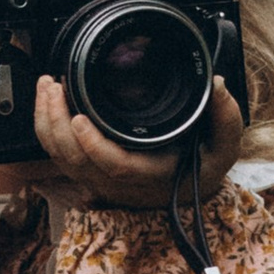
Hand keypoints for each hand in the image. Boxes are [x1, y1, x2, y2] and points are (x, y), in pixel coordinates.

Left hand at [36, 74, 244, 215]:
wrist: (189, 188)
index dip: (94, 146)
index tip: (79, 117)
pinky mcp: (90, 171)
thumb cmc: (204, 166)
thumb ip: (226, 116)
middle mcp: (120, 183)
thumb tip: (217, 84)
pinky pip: (59, 156)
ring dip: (48, 123)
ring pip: (62, 159)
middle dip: (57, 124)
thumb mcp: (225, 145)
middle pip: (76, 162)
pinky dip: (47, 129)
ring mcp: (101, 180)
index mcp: (151, 175)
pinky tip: (47, 102)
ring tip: (46, 87)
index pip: (116, 166)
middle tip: (54, 87)